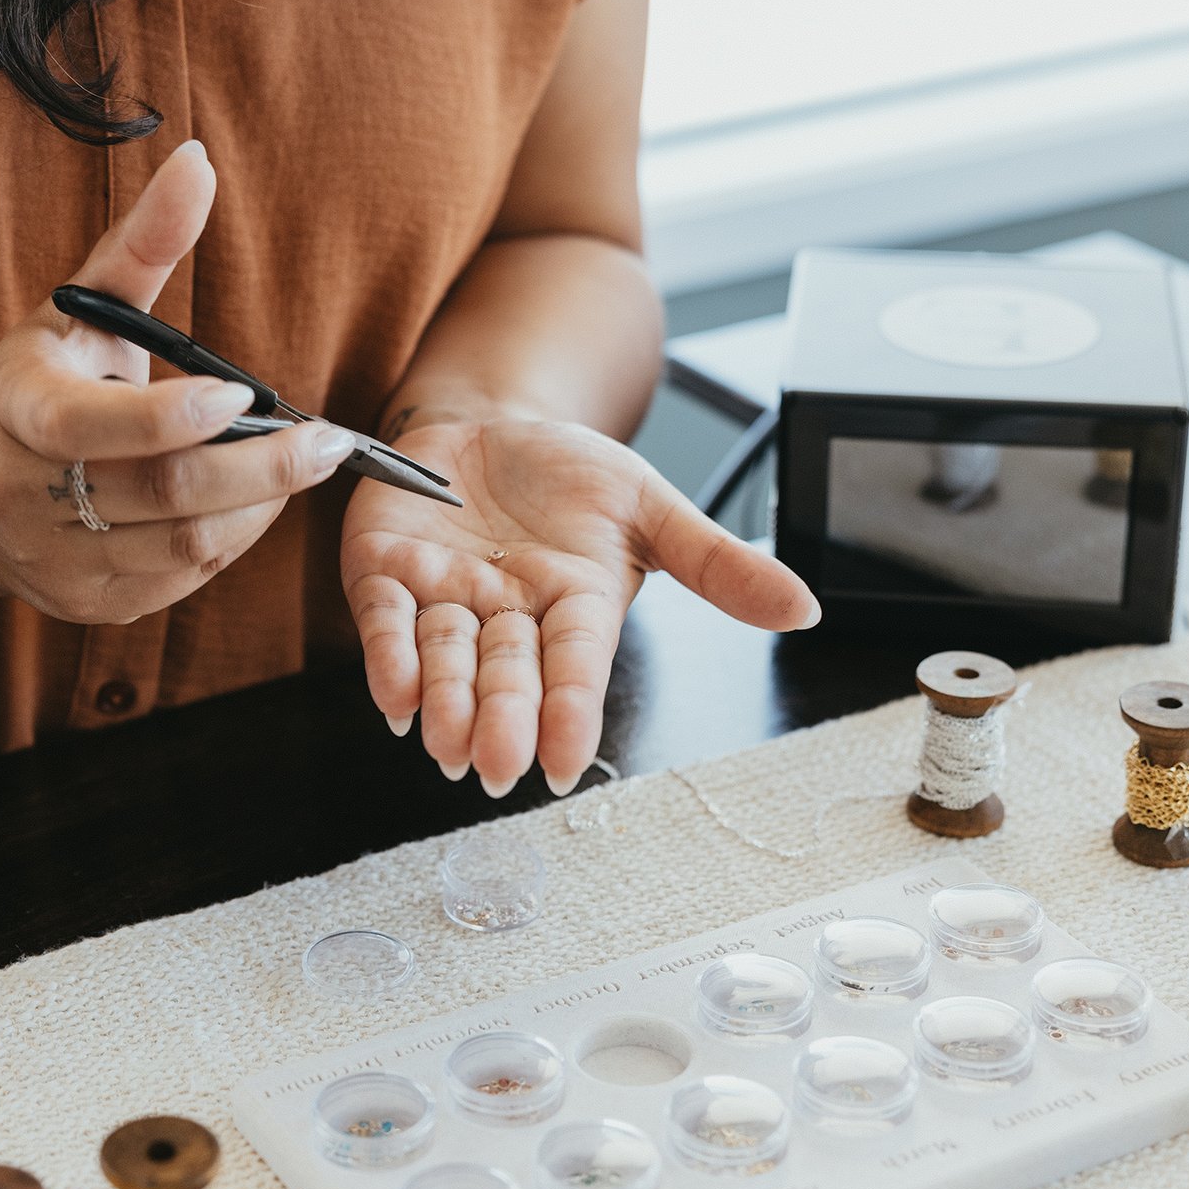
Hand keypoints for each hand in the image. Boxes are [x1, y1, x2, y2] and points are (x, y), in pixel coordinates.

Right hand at [0, 142, 358, 624]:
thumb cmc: (49, 379)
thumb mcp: (80, 306)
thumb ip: (143, 241)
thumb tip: (198, 161)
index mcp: (17, 411)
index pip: (92, 428)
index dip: (172, 418)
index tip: (245, 396)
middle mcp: (24, 496)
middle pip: (162, 494)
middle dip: (261, 470)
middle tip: (330, 440)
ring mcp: (57, 561)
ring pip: (184, 545)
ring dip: (259, 506)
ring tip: (303, 464)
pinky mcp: (94, 605)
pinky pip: (185, 581)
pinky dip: (236, 539)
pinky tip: (258, 501)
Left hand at [341, 415, 816, 794]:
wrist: (490, 421)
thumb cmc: (566, 471)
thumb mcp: (647, 504)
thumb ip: (714, 561)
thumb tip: (803, 608)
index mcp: (575, 607)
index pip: (576, 666)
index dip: (570, 712)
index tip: (566, 764)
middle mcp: (508, 617)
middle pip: (506, 675)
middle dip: (502, 720)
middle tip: (498, 768)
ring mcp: (444, 600)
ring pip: (443, 659)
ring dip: (443, 703)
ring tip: (445, 745)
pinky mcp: (385, 574)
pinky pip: (385, 620)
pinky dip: (388, 657)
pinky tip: (393, 697)